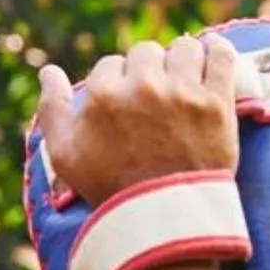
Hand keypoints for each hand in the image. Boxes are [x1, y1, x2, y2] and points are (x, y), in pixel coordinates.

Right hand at [36, 35, 241, 206]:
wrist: (164, 220)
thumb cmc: (110, 189)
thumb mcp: (65, 156)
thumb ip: (52, 109)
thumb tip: (48, 71)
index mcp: (105, 94)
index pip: (111, 64)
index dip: (117, 82)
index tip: (126, 102)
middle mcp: (144, 87)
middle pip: (146, 53)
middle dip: (148, 69)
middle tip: (155, 94)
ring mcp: (183, 94)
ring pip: (183, 49)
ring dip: (181, 60)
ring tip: (183, 79)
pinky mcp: (217, 104)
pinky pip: (222, 57)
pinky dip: (218, 52)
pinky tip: (213, 57)